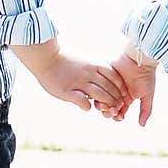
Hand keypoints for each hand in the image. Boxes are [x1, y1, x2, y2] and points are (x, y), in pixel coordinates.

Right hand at [11, 40, 130, 114]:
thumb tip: (103, 78)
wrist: (45, 56)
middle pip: (110, 88)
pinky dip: (87, 106)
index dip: (120, 87)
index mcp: (94, 65)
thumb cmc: (63, 58)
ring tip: (107, 110)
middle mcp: (89, 73)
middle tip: (118, 106)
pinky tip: (87, 107)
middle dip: (116, 99)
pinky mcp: (68, 91)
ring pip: (100, 95)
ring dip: (106, 104)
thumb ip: (94, 69)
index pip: (114, 76)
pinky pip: (83, 101)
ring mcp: (79, 82)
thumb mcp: (84, 60)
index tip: (123, 94)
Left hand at [97, 50, 156, 126]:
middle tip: (113, 111)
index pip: (118, 112)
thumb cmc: (146, 77)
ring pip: (100, 99)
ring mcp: (108, 86)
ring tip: (107, 105)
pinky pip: (97, 87)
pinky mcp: (103, 77)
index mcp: (126, 99)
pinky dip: (98, 93)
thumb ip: (145, 110)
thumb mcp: (147, 95)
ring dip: (103, 105)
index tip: (120, 116)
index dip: (117, 116)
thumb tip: (142, 125)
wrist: (140, 60)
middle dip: (109, 112)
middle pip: (108, 108)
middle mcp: (116, 93)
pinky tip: (101, 96)